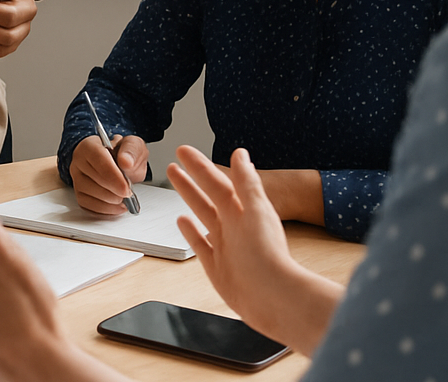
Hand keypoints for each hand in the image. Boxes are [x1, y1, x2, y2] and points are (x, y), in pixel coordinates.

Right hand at [68, 134, 147, 214]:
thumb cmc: (122, 153)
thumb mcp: (133, 145)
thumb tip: (126, 162)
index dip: (113, 176)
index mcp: (90, 145)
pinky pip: (88, 205)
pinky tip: (117, 205)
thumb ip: (131, 150)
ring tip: (124, 198)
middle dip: (114, 190)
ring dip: (110, 200)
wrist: (119, 163)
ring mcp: (77, 178)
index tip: (126, 187)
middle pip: (93, 179)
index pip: (98, 159)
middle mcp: (79, 161)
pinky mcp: (79, 193)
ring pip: (89, 194)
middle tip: (129, 193)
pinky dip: (105, 209)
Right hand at [166, 145, 340, 354]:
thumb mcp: (256, 211)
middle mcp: (232, 225)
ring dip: (189, 197)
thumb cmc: (268, 256)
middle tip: (174, 162)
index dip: (199, 165)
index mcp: (242, 210)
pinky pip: (200, 243)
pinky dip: (191, 231)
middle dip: (191, 177)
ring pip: (202, 214)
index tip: (183, 150)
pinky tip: (182, 220)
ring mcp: (224, 244)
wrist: (273, 297)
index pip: (216, 180)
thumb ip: (247, 183)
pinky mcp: (216, 265)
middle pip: (207, 194)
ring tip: (175, 181)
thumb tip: (240, 154)